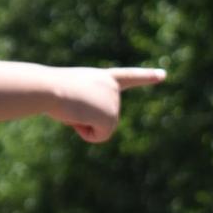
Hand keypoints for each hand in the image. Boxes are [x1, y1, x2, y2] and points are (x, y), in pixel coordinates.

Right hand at [48, 66, 165, 142]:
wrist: (49, 88)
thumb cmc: (48, 89)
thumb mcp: (67, 95)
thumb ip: (80, 106)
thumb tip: (80, 121)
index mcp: (102, 78)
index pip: (127, 77)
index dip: (146, 76)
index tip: (163, 75)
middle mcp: (113, 88)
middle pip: (104, 117)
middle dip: (86, 119)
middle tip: (70, 104)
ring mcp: (114, 102)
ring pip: (100, 128)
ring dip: (83, 124)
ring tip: (71, 107)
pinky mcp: (111, 117)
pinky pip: (98, 136)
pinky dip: (86, 133)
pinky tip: (77, 117)